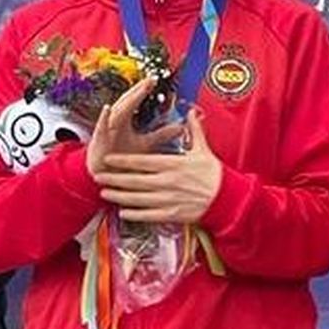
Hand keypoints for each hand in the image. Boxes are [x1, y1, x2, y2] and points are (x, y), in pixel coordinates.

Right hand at [85, 76, 183, 176]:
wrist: (104, 172)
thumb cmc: (122, 156)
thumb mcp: (146, 144)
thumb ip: (161, 135)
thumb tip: (180, 128)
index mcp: (125, 119)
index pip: (135, 101)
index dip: (143, 90)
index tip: (155, 79)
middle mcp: (115, 120)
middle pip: (127, 101)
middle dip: (138, 90)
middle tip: (150, 80)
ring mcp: (106, 129)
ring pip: (117, 111)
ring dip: (126, 100)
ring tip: (137, 90)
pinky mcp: (99, 140)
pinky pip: (100, 127)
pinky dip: (103, 118)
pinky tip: (107, 108)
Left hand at [94, 107, 223, 224]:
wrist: (228, 198)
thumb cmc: (215, 175)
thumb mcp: (204, 150)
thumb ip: (194, 131)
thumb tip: (192, 113)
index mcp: (173, 165)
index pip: (141, 162)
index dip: (123, 161)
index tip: (109, 159)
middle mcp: (167, 182)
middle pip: (134, 180)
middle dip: (114, 178)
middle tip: (99, 176)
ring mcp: (168, 199)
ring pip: (137, 198)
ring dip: (119, 196)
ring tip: (105, 194)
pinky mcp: (172, 214)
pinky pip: (148, 214)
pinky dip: (134, 214)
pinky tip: (123, 212)